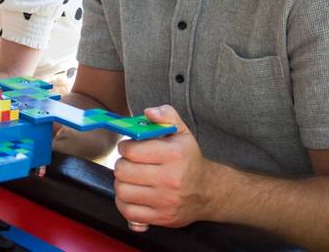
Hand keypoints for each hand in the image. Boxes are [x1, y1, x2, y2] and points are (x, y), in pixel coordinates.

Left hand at [113, 105, 214, 228]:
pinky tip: (131, 194)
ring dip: (121, 183)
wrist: (207, 192)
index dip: (125, 146)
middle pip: (123, 171)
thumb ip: (166, 116)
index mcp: (174, 155)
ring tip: (130, 178)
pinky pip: (128, 211)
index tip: (128, 147)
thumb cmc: (189, 160)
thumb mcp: (182, 133)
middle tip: (128, 163)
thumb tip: (148, 112)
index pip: (132, 150)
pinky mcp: (161, 217)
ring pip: (122, 191)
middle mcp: (170, 179)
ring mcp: (165, 201)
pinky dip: (124, 202)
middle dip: (121, 164)